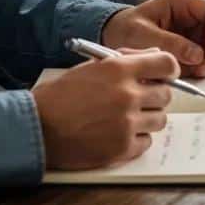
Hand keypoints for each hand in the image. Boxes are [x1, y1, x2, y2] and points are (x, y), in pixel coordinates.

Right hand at [33, 48, 177, 169]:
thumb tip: (154, 56)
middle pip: (166, 94)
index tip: (165, 75)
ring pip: (159, 120)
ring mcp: (126, 123)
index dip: (169, 70)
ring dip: (148, 118)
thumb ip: (126, 60)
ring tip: (126, 118)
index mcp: (119, 69)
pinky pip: (146, 142)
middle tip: (140, 99)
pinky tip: (118, 134)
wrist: (36, 127)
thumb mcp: (92, 67)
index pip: (167, 64)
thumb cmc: (61, 95)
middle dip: (155, 96)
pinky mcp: (122, 148)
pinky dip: (137, 139)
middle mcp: (127, 94)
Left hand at [101, 0, 204, 77]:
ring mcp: (198, 28)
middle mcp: (195, 13)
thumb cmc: (125, 30)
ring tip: (196, 72)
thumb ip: (169, 43)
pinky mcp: (197, 43)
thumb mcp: (141, 35)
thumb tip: (197, 56)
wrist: (115, 36)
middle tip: (203, 70)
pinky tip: (193, 72)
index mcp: (184, 1)